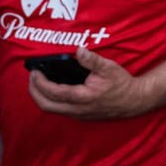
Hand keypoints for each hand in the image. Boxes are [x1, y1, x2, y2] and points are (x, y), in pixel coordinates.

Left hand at [28, 47, 150, 119]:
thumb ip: (92, 60)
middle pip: (46, 105)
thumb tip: (79, 50)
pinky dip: (50, 100)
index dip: (40, 83)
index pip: (54, 92)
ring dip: (41, 96)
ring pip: (52, 109)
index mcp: (83, 97)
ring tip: (38, 82)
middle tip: (32, 78)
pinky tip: (52, 89)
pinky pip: (59, 109)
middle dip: (34, 91)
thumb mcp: (109, 68)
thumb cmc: (122, 85)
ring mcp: (78, 114)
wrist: (134, 101)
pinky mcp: (80, 115)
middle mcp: (78, 109)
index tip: (34, 72)